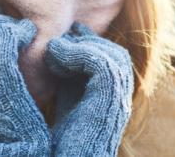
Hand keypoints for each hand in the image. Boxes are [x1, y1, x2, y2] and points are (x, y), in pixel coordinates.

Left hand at [44, 21, 133, 156]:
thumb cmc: (62, 138)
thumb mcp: (67, 100)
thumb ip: (71, 77)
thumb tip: (60, 47)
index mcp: (114, 97)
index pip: (112, 59)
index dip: (88, 44)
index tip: (64, 36)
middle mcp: (121, 98)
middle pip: (114, 54)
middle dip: (85, 42)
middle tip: (58, 41)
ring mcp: (119, 98)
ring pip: (108, 54)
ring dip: (78, 46)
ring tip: (52, 49)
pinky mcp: (110, 97)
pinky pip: (98, 61)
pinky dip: (74, 53)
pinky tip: (54, 56)